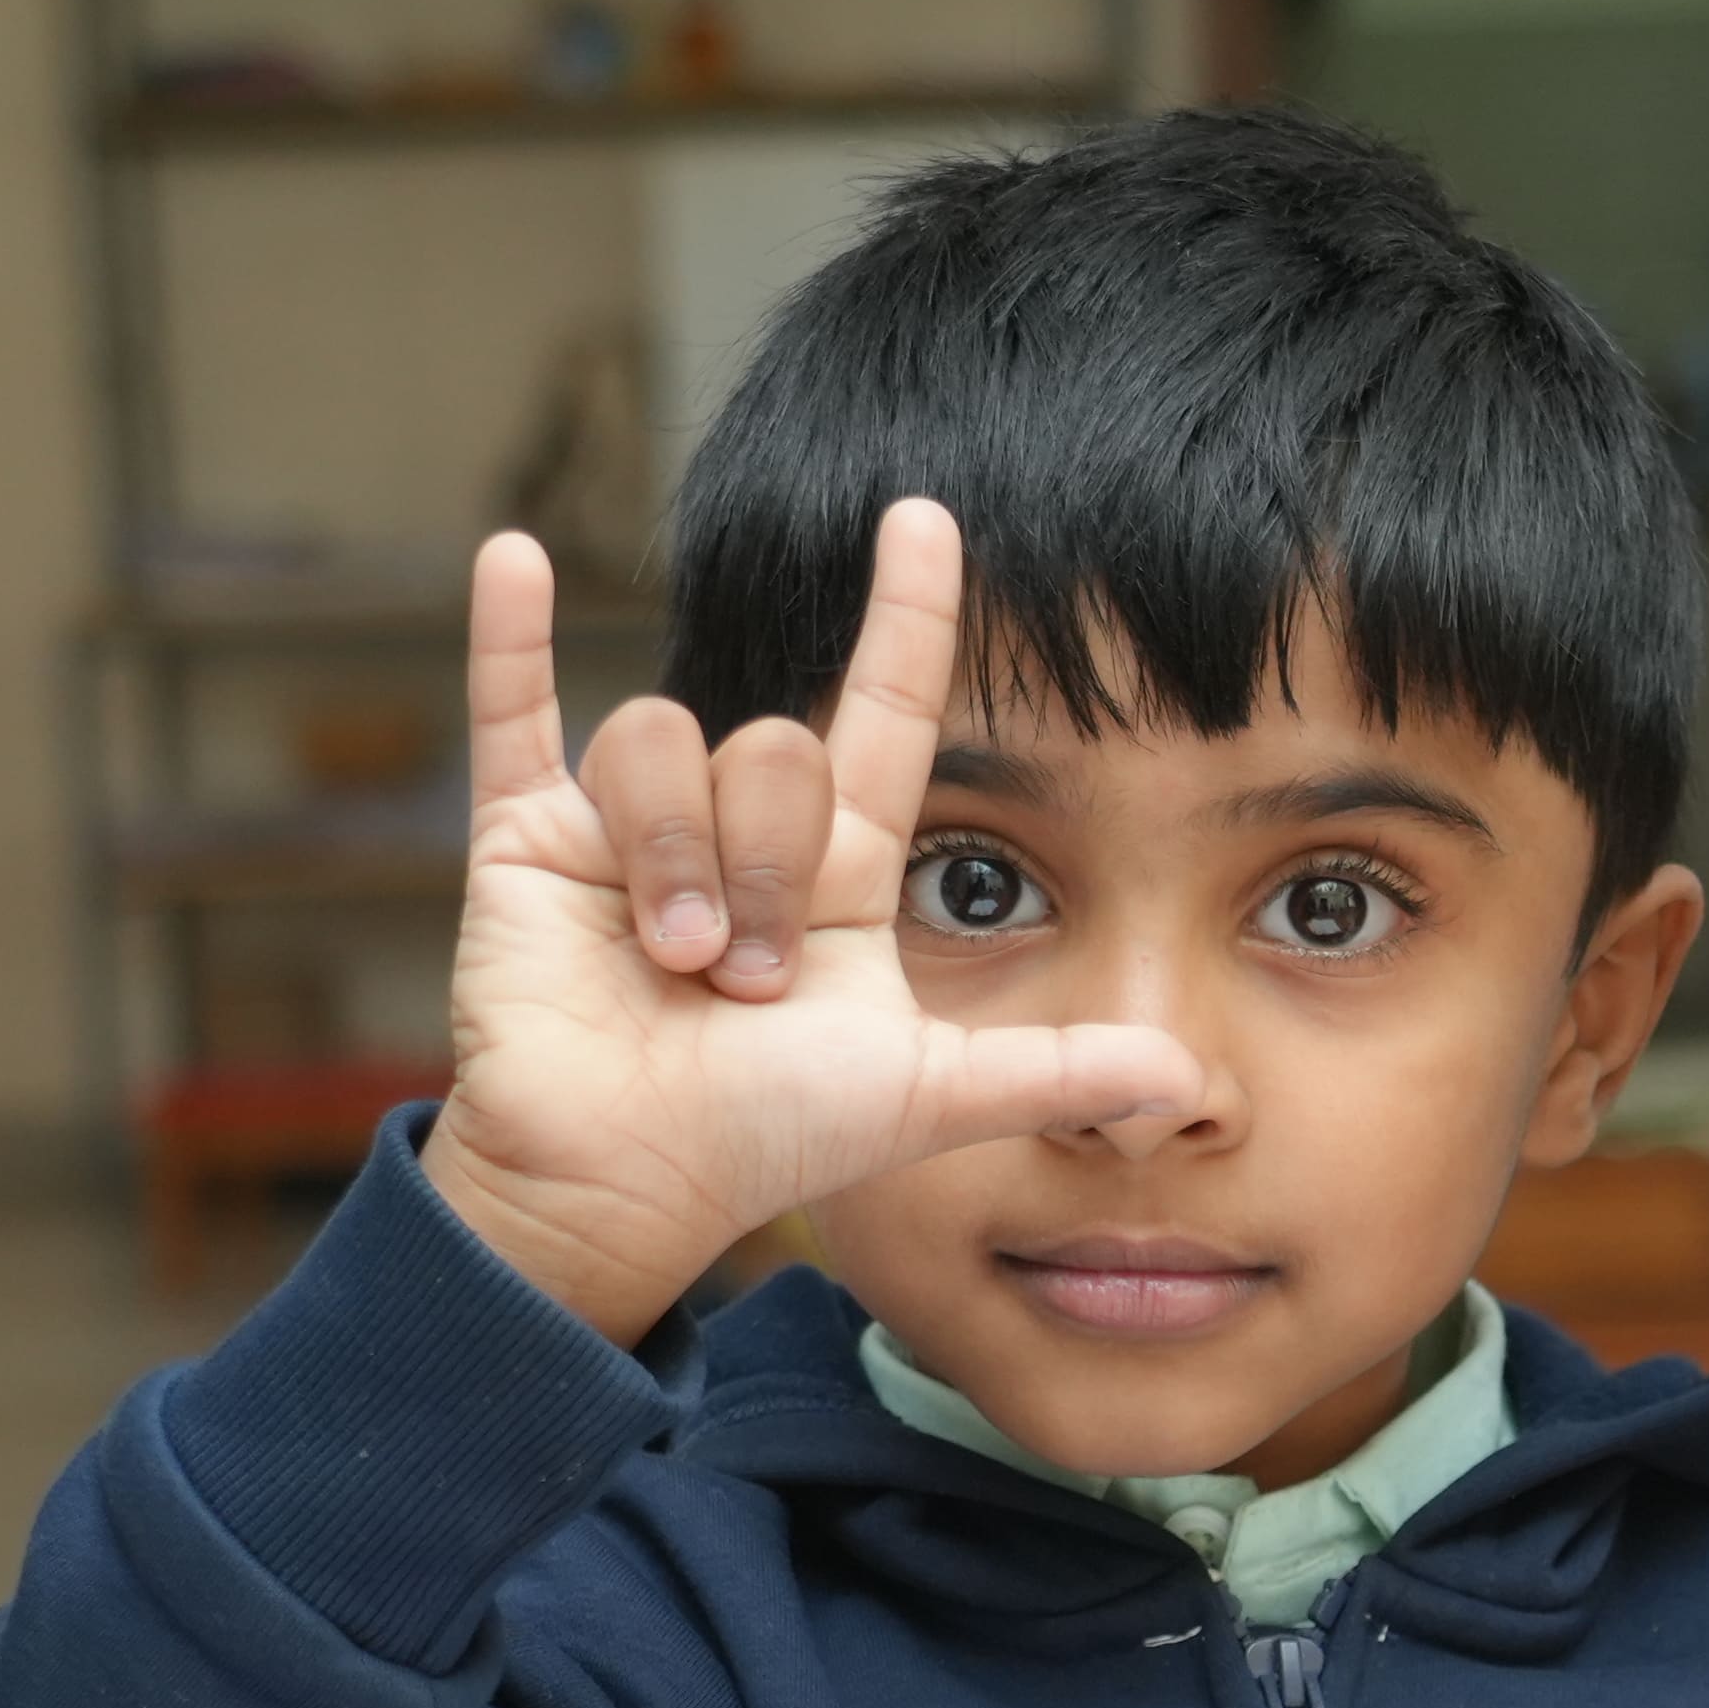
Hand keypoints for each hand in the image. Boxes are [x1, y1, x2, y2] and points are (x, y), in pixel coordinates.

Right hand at [416, 510, 1203, 1343]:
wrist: (623, 1187)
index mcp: (837, 871)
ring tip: (670, 963)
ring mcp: (629, 829)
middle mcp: (737, 831)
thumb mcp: (929, 1096)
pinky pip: (516, 713)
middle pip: (772, 749)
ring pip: (664, 740)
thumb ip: (1054, 1070)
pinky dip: (513, 638)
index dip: (907, 618)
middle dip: (764, 869)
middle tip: (741, 985)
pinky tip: (514, 557)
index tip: (926, 520)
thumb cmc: (764, 1142)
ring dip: (677, 857)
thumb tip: (1195, 1082)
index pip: (881, 712)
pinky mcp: (525, 843)